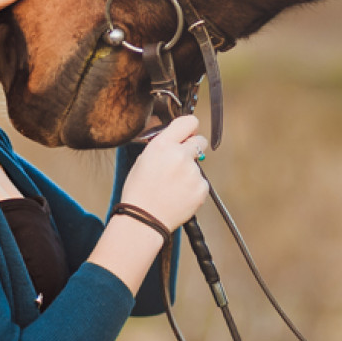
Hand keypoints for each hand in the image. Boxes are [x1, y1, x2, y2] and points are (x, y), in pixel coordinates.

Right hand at [121, 115, 208, 230]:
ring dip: (189, 172)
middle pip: (200, 141)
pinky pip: (201, 182)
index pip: (189, 122)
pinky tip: (178, 196)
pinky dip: (193, 188)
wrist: (144, 219)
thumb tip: (179, 140)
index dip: (190, 127)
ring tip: (172, 187)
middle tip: (182, 161)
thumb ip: (163, 146)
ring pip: (198, 165)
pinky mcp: (202, 188)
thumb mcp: (144, 159)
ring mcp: (193, 172)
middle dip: (194, 148)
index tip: (189, 133)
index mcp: (163, 145)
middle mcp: (180, 155)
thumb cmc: (139, 191)